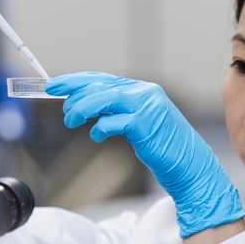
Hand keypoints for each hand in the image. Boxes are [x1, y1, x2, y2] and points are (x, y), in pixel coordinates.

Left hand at [46, 73, 244, 237]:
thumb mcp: (137, 123)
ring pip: (105, 98)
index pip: (102, 78)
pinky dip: (100, 127)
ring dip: (82, 108)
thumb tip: (85, 107)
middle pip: (101, 85)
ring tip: (70, 118)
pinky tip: (96, 134)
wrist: (189, 165)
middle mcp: (145, 93)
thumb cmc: (162, 146)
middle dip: (74, 91)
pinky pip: (114, 122)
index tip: (55, 85)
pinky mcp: (146, 125)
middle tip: (56, 99)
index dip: (76, 80)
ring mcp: (147, 107)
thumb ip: (116, 111)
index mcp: (141, 90)